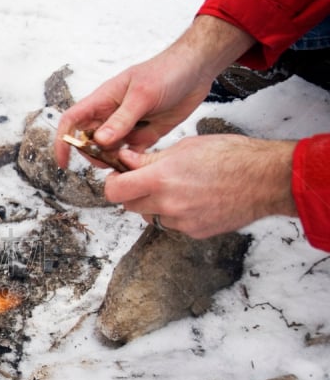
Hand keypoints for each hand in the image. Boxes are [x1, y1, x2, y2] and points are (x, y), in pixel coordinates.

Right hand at [55, 15, 254, 167]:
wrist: (197, 69)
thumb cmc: (167, 71)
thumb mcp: (142, 95)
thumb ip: (121, 119)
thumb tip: (100, 141)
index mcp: (103, 100)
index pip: (72, 121)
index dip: (64, 141)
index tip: (64, 161)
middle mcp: (111, 114)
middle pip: (88, 141)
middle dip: (93, 155)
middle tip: (110, 161)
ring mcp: (127, 125)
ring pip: (108, 150)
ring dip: (112, 160)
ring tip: (128, 163)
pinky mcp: (144, 134)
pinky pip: (131, 154)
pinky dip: (132, 162)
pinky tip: (141, 163)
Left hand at [104, 134, 297, 237]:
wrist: (267, 179)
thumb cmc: (231, 156)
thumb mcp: (185, 147)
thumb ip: (150, 158)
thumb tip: (125, 160)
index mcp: (161, 179)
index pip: (115, 191)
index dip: (112, 183)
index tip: (117, 176)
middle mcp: (167, 204)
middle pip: (129, 205)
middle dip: (132, 192)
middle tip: (146, 179)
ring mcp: (181, 222)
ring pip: (150, 216)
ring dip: (153, 204)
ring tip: (176, 187)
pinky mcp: (194, 232)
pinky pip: (172, 224)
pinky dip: (175, 214)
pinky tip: (193, 199)